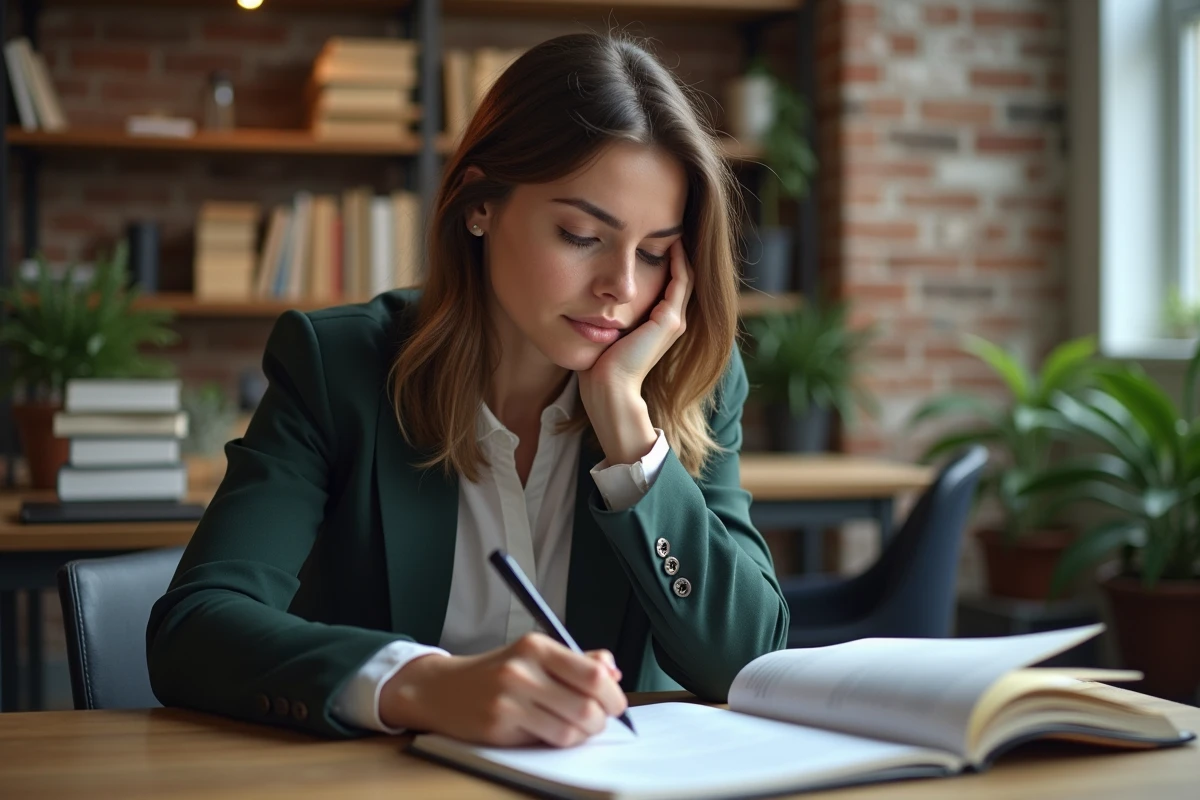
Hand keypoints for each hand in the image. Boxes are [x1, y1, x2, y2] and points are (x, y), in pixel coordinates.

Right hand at [379, 633, 626, 746]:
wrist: (443, 689)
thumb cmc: (495, 674)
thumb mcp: (535, 656)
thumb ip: (576, 661)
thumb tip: (613, 670)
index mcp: (537, 646)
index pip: (593, 674)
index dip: (613, 696)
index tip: (614, 704)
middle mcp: (523, 669)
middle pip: (588, 706)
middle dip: (601, 720)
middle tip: (596, 721)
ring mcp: (509, 698)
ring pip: (571, 730)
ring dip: (582, 735)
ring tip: (573, 727)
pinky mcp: (499, 724)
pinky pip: (548, 741)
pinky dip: (559, 741)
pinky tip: (550, 731)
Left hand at [579, 240, 692, 464]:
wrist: (608, 388)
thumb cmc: (598, 365)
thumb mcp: (604, 328)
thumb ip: (604, 310)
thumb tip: (586, 291)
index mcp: (657, 323)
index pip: (667, 282)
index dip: (662, 257)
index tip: (648, 232)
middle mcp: (671, 321)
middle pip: (679, 275)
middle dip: (673, 248)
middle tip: (665, 220)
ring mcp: (673, 321)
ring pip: (684, 275)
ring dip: (680, 249)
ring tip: (673, 222)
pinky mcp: (669, 321)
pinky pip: (680, 280)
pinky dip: (679, 259)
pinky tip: (672, 239)